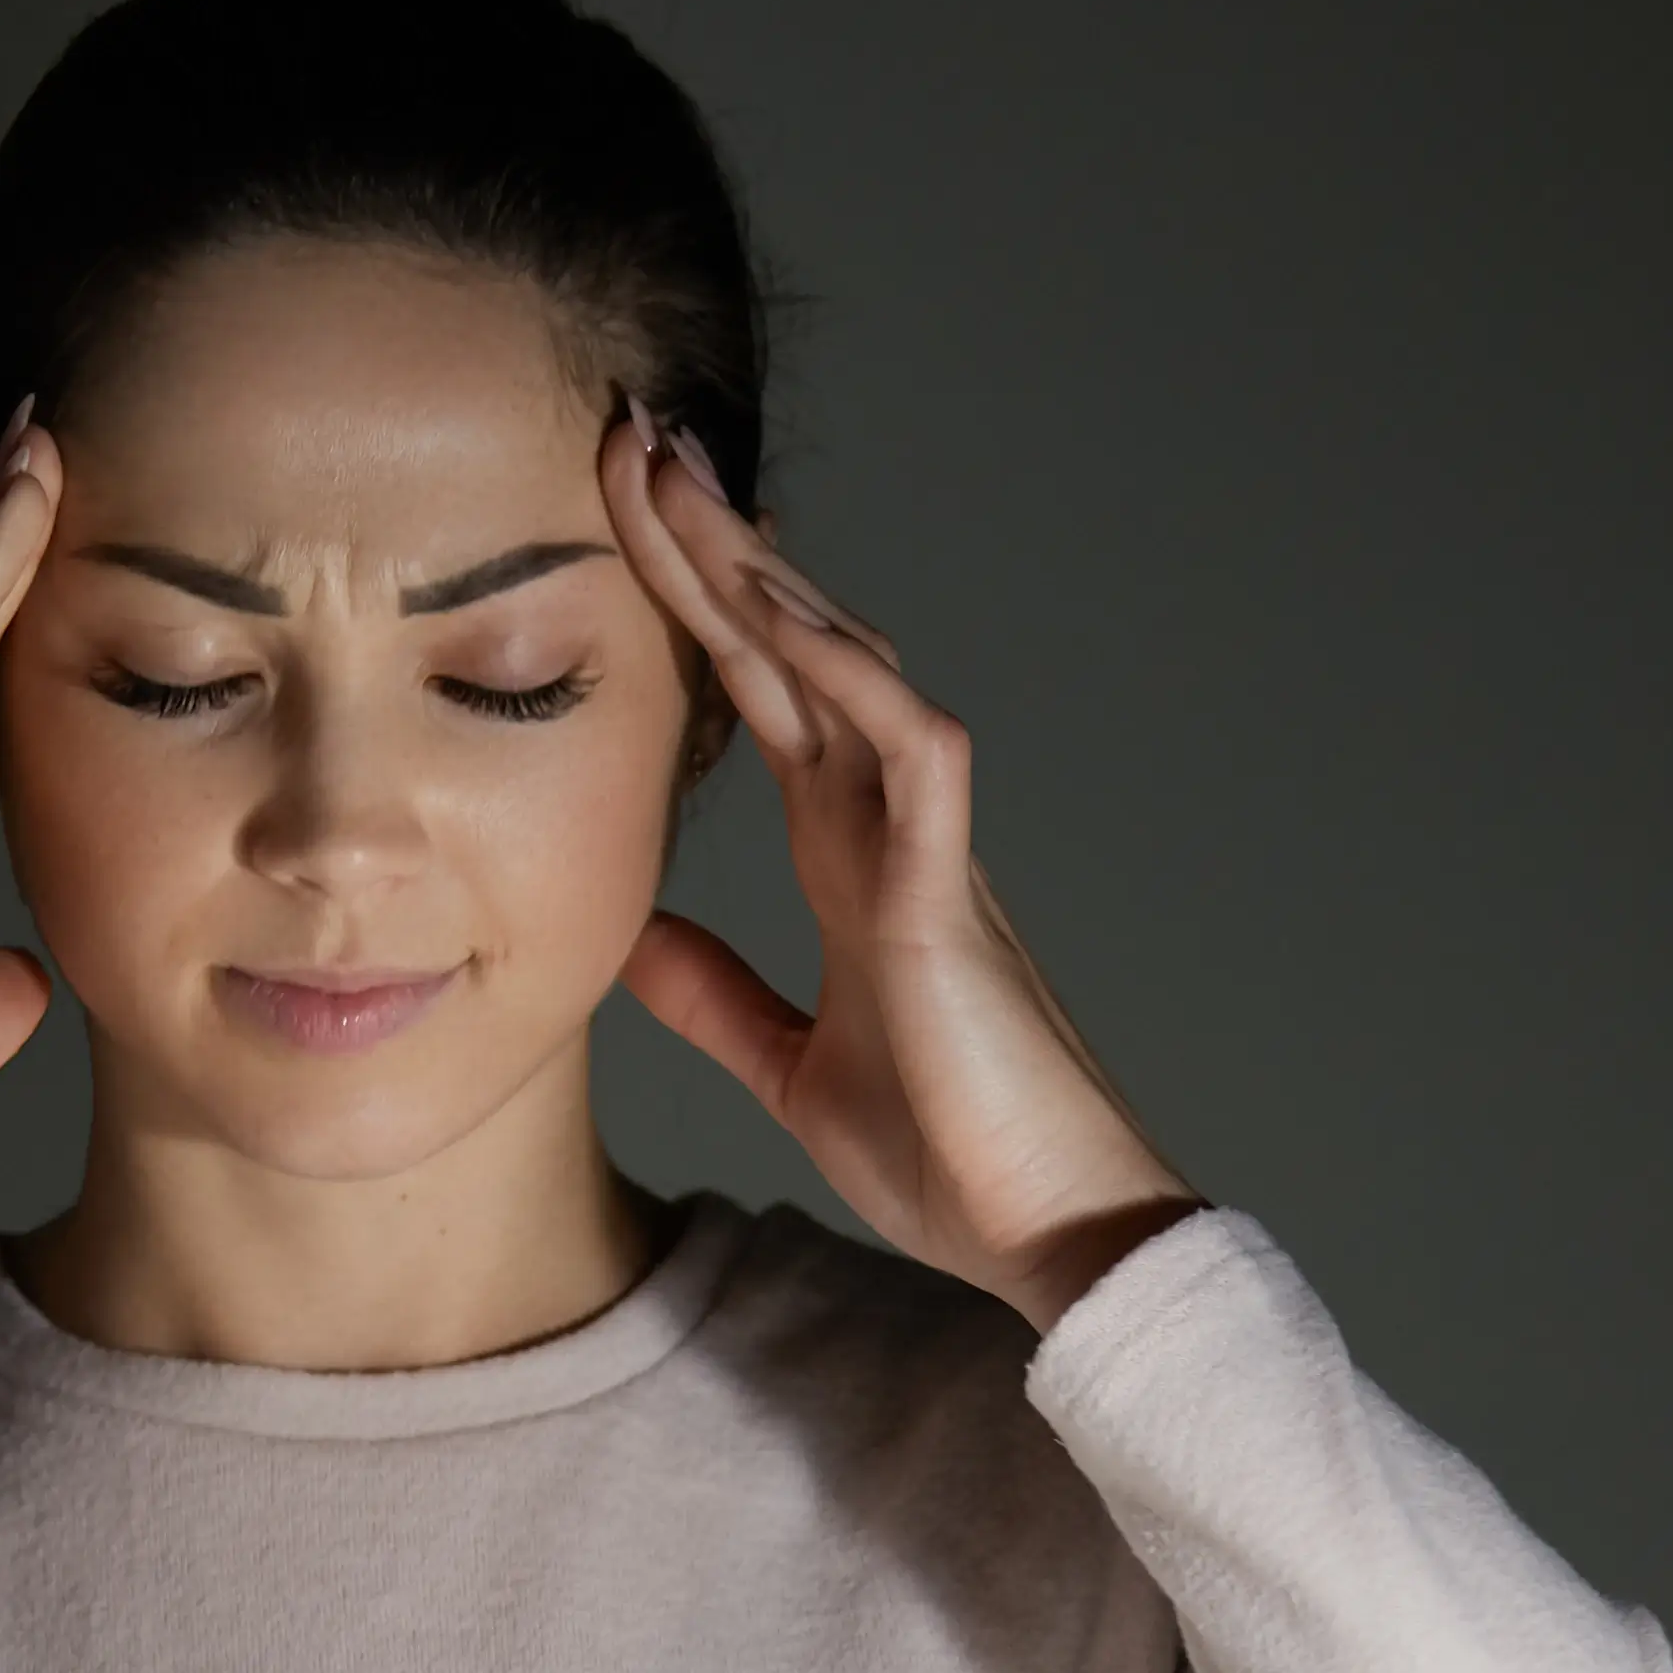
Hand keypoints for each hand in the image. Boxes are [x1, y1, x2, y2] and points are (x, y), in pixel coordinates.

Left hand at [597, 407, 1202, 1334]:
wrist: (1048, 1237)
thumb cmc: (949, 1158)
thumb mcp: (789, 1069)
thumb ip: (718, 997)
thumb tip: (633, 943)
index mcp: (850, 860)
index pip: (760, 698)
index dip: (697, 607)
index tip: (624, 518)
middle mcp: (889, 828)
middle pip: (790, 649)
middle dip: (713, 544)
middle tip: (631, 436)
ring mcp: (929, 849)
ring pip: (847, 666)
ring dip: (765, 572)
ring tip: (680, 480)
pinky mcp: (955, 896)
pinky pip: (912, 750)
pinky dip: (849, 674)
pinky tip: (781, 607)